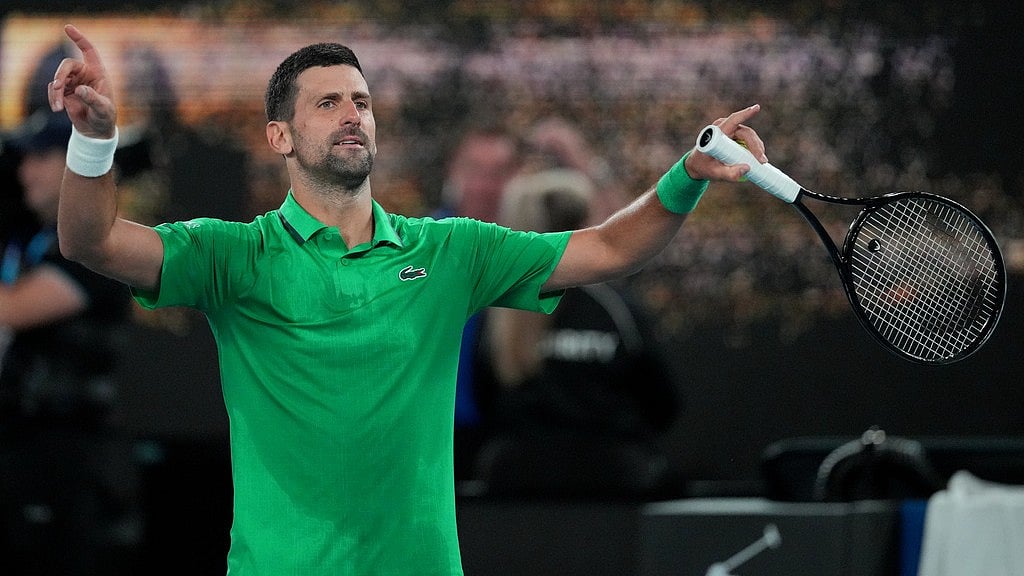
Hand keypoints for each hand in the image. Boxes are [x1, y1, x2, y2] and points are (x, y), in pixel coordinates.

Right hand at [48, 24, 116, 138]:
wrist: (96, 130)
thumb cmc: (105, 117)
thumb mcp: (103, 109)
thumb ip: (93, 99)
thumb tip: (79, 89)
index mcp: (98, 72)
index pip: (88, 51)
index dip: (79, 38)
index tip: (67, 28)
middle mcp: (84, 74)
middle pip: (67, 65)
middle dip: (60, 75)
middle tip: (56, 87)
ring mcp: (72, 82)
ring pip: (57, 79)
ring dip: (55, 92)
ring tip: (58, 107)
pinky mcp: (63, 92)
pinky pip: (53, 90)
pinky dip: (53, 98)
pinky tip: (58, 109)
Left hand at [684, 104, 766, 181]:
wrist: (697, 165)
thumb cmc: (704, 167)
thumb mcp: (715, 173)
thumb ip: (729, 174)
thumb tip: (747, 168)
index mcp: (716, 132)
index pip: (733, 120)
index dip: (745, 114)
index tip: (757, 108)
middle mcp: (724, 127)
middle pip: (746, 133)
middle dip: (756, 146)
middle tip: (762, 161)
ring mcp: (730, 130)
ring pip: (749, 136)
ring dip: (757, 147)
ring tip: (760, 162)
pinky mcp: (735, 135)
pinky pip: (748, 139)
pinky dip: (754, 148)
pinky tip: (757, 157)